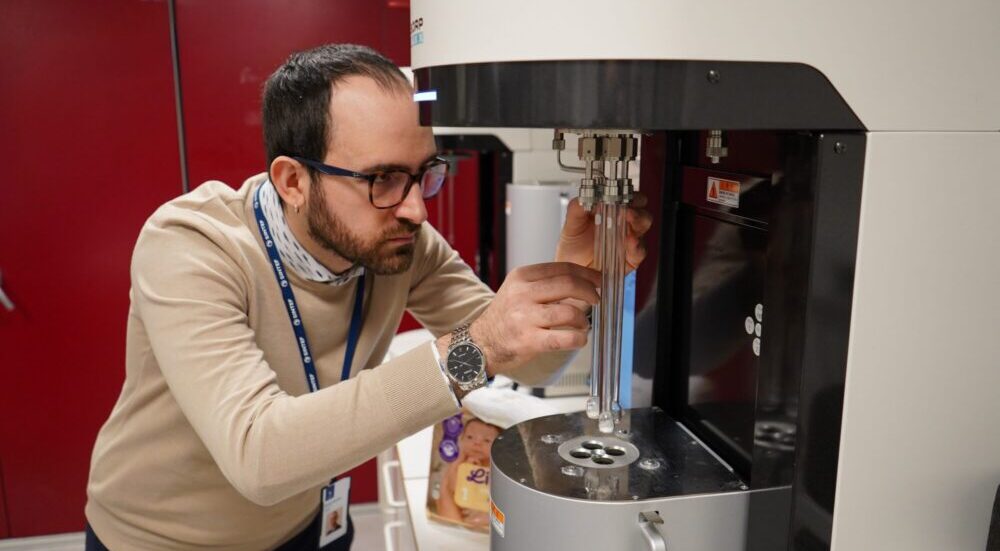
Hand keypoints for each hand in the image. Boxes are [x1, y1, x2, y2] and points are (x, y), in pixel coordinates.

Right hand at [438, 263, 599, 376]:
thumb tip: (582, 282)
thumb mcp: (519, 290)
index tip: (599, 280)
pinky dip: (579, 339)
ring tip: (583, 324)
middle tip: (597, 299)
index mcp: (522, 277)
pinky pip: (565, 338)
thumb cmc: (505, 317)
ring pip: (570, 312)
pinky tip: (579, 339)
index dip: (587, 273)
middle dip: (590, 292)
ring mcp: (525, 317)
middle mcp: (522, 294)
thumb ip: (546, 284)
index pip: (562, 268)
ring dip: (584, 319)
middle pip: (569, 284)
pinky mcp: (529, 341)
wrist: (480, 343)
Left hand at [554, 193, 652, 272]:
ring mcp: (629, 240)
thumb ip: (577, 209)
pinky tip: (629, 240)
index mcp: (612, 212)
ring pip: (644, 225)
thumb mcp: (572, 224)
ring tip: (628, 218)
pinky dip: (636, 245)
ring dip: (638, 220)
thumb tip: (585, 196)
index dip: (627, 192)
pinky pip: (640, 251)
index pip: (628, 197)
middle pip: (640, 208)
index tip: (619, 192)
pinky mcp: (631, 258)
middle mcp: (624, 224)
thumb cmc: (574, 246)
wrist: (571, 268)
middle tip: (625, 206)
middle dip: (637, 204)